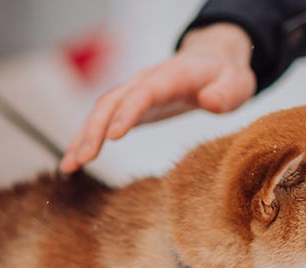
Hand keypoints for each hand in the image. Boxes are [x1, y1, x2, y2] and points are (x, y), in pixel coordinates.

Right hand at [60, 23, 256, 172]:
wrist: (212, 62)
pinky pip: (103, 120)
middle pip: (112, 102)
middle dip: (94, 130)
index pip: (143, 93)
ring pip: (101, 111)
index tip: (113, 137)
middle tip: (82, 160)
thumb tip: (208, 101)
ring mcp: (135, 92)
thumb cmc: (226, 76)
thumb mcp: (237, 83)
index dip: (127, 113)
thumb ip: (226, 93)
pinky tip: (74, 162)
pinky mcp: (131, 106)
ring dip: (83, 137)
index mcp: (171, 76)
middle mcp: (146, 81)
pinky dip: (87, 139)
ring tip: (68, 167)